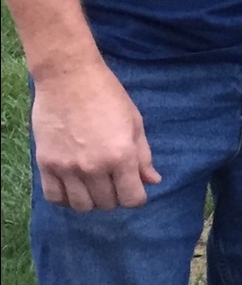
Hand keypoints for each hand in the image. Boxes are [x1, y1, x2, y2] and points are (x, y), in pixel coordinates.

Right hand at [31, 59, 160, 211]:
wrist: (69, 78)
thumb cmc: (108, 96)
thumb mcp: (135, 123)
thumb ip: (143, 156)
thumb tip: (153, 181)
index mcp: (121, 155)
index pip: (132, 198)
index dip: (137, 197)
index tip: (136, 189)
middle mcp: (94, 167)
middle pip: (108, 204)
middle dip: (116, 196)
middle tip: (115, 181)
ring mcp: (67, 168)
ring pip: (82, 206)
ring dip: (92, 200)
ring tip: (95, 184)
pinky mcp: (46, 164)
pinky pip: (55, 198)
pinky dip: (66, 198)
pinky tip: (73, 187)